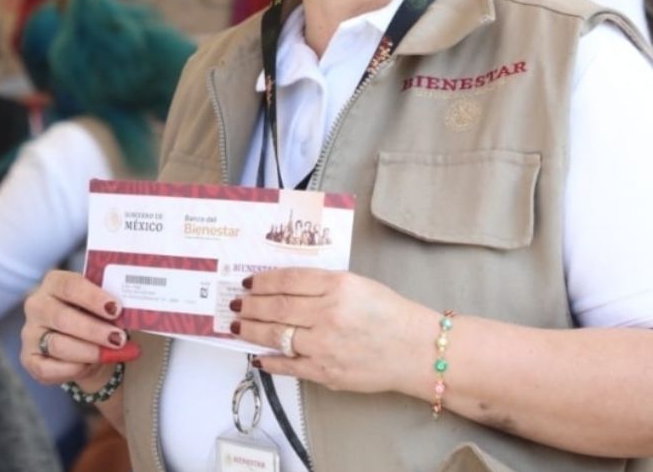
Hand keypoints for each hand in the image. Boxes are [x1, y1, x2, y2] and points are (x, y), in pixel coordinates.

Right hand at [21, 270, 138, 389]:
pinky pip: (48, 368)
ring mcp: (29, 332)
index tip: (116, 309)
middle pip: (63, 318)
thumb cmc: (95, 318)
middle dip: (94, 330)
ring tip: (110, 354)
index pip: (70, 285)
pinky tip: (89, 366)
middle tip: (119, 339)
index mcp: (54, 282)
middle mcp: (37, 305)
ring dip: (88, 352)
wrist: (85, 346)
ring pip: (58, 345)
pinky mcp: (29, 358)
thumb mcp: (103, 307)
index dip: (93, 298)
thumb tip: (135, 314)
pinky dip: (72, 370)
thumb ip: (111, 306)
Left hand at [233, 268, 431, 394]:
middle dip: (249, 305)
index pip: (287, 280)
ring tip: (237, 326)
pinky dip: (268, 361)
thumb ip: (321, 284)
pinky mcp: (326, 372)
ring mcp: (325, 345)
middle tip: (235, 304)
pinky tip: (257, 355)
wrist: (417, 350)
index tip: (248, 282)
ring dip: (251, 330)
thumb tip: (280, 288)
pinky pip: (288, 365)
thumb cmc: (389, 314)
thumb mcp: (357, 284)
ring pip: (275, 335)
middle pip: (276, 307)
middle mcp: (328, 313)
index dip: (262, 281)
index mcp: (337, 285)